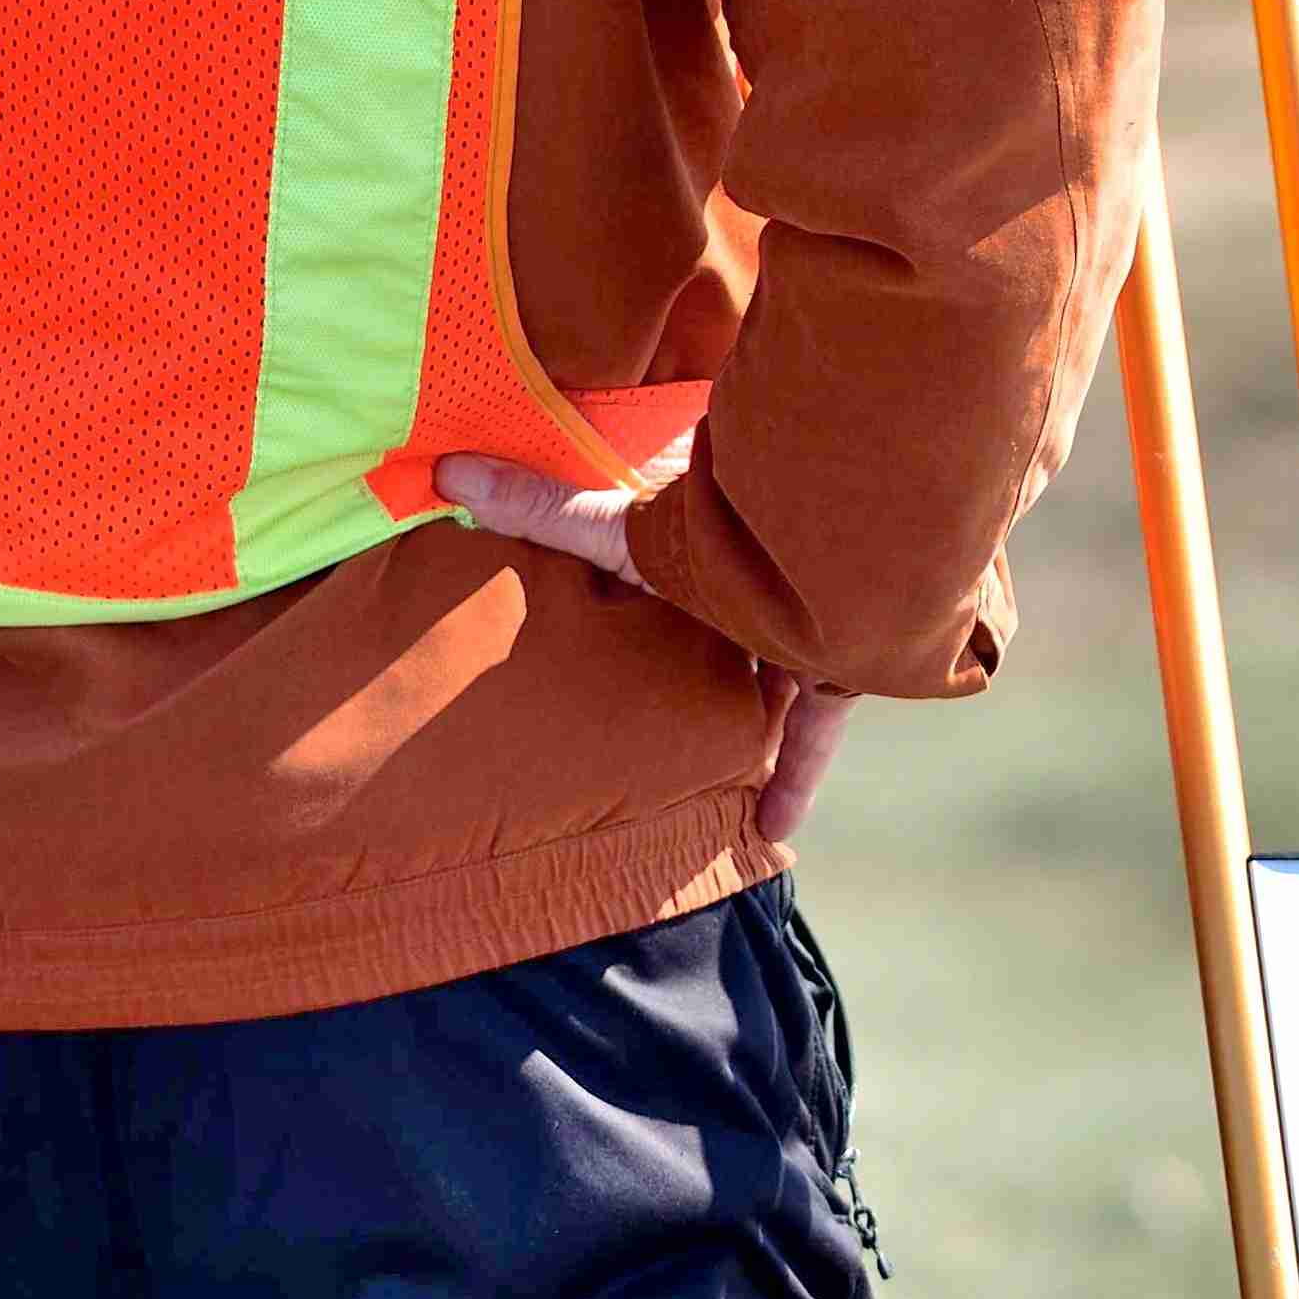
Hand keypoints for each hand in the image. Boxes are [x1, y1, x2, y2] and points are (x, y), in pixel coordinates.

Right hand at [441, 456, 853, 849]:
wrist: (849, 541)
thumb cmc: (724, 528)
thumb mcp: (619, 528)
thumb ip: (543, 510)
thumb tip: (450, 471)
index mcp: (706, 539)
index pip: (673, 547)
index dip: (651, 560)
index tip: (628, 593)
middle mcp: (763, 578)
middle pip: (733, 617)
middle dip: (715, 641)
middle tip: (672, 692)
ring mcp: (812, 622)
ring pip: (780, 669)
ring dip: (757, 710)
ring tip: (719, 759)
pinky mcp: (840, 669)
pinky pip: (814, 732)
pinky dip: (793, 777)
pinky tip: (770, 828)